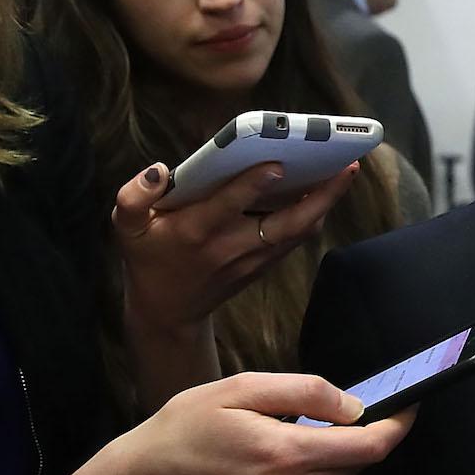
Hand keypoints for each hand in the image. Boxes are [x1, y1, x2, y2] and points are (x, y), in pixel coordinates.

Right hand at [103, 373, 410, 474]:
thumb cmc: (189, 427)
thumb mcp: (243, 388)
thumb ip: (308, 392)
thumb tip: (356, 407)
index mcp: (285, 454)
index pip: (369, 447)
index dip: (396, 426)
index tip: (406, 409)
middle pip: (357, 467)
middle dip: (353, 440)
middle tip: (320, 420)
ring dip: (332, 465)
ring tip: (288, 446)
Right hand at [113, 159, 358, 337]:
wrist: (168, 311)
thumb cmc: (147, 258)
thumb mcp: (126, 228)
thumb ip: (134, 197)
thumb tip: (159, 170)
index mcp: (196, 232)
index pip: (229, 206)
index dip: (253, 185)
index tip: (277, 163)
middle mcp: (231, 246)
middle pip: (286, 223)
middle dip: (321, 195)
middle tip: (348, 163)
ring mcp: (252, 259)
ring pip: (299, 231)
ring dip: (326, 203)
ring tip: (345, 168)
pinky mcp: (264, 264)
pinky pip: (296, 238)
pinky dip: (314, 214)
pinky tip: (327, 190)